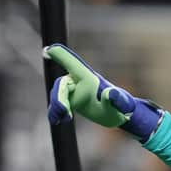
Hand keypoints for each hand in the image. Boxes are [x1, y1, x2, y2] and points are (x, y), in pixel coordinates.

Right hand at [44, 43, 162, 142]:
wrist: (118, 116)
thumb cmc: (122, 108)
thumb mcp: (122, 105)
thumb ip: (118, 99)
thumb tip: (109, 93)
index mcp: (91, 78)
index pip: (74, 65)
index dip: (61, 56)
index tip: (49, 49)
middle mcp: (80, 82)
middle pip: (61, 84)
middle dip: (59, 97)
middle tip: (65, 112)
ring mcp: (74, 91)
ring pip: (57, 94)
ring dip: (57, 106)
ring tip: (65, 118)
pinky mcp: (70, 100)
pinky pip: (57, 104)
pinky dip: (54, 112)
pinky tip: (57, 120)